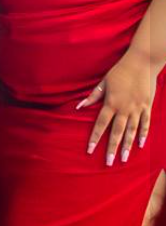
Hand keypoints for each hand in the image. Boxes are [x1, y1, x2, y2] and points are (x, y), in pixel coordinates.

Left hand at [80, 48, 158, 164]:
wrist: (142, 62)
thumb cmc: (119, 72)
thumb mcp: (103, 83)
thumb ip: (92, 97)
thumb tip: (78, 107)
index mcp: (111, 103)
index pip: (100, 125)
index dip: (95, 138)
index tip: (90, 150)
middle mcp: (124, 109)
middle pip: (117, 132)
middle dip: (112, 148)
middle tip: (108, 163)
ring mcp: (137, 108)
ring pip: (132, 131)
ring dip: (128, 146)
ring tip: (125, 159)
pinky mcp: (147, 106)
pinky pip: (146, 123)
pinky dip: (143, 134)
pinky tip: (140, 145)